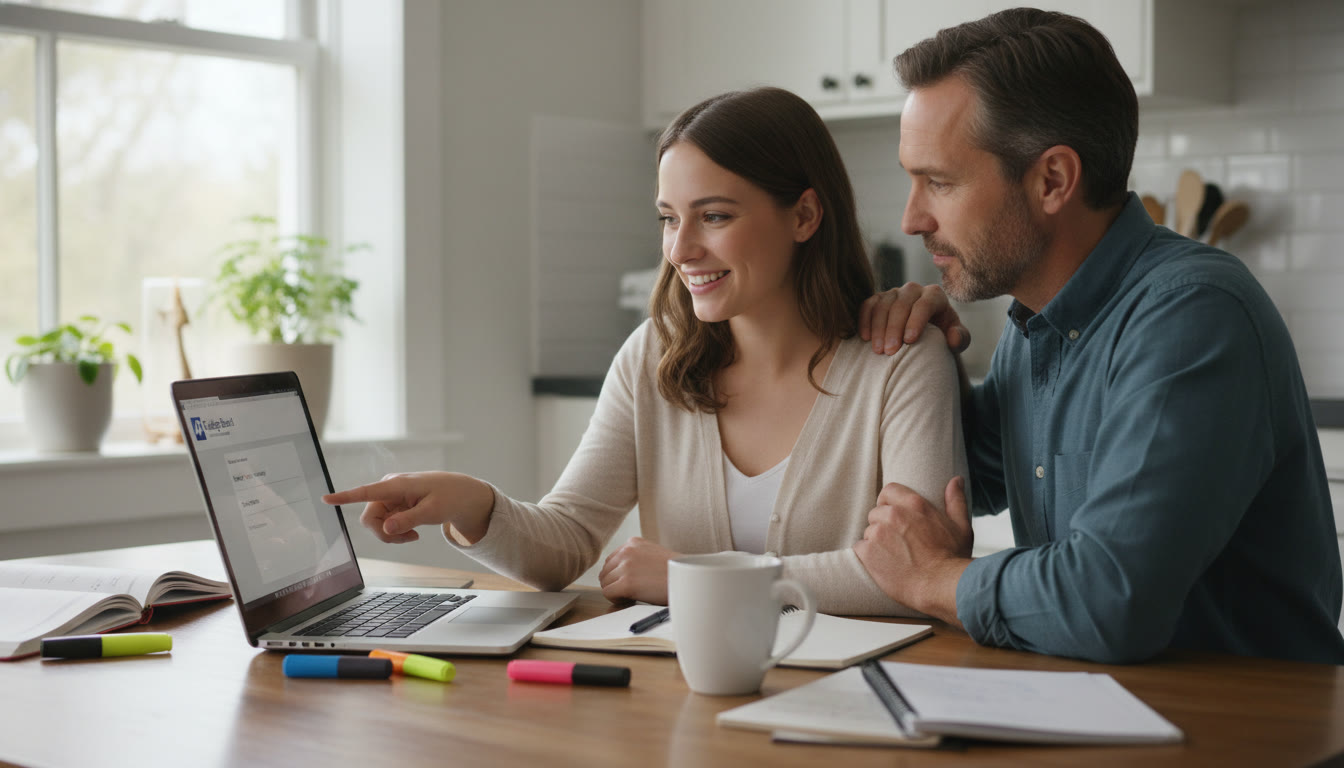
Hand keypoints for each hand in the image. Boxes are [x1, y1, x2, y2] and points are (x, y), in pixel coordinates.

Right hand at [322, 471, 494, 544]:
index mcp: (397, 485)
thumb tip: (386, 529)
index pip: (366, 491)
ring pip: (376, 524)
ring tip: (414, 535)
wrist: (461, 495)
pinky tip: (413, 532)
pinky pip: (385, 525)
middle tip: (409, 539)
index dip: (344, 497)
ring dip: (392, 535)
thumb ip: (408, 520)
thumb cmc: (449, 497)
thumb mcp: (433, 511)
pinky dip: (397, 533)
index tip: (326, 498)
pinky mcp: (393, 505)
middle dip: (384, 534)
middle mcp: (388, 489)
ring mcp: (390, 498)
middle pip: (369, 518)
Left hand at [597, 536, 679, 603]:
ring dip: (616, 591)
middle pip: (605, 571)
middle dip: (614, 583)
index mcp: (633, 542)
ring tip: (632, 595)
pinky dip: (616, 600)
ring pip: (605, 582)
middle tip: (629, 591)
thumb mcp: (653, 555)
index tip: (629, 582)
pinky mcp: (626, 582)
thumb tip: (618, 572)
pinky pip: (608, 593)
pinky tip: (630, 599)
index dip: (617, 574)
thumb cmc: (674, 572)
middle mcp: (627, 551)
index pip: (611, 560)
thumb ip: (636, 558)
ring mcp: (626, 566)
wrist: (689, 580)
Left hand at [853, 477, 973, 624]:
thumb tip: (956, 480)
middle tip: (897, 543)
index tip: (892, 514)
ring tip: (892, 556)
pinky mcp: (867, 552)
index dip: (888, 502)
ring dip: (876, 542)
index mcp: (914, 504)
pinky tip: (881, 565)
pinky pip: (859, 548)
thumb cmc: (953, 558)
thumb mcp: (961, 526)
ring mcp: (878, 533)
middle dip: (883, 525)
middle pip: (876, 513)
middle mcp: (893, 515)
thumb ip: (956, 500)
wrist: (940, 586)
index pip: (889, 490)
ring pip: (868, 531)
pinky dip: (867, 556)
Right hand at [858, 281, 970, 355]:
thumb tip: (953, 337)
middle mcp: (913, 289)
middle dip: (894, 328)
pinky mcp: (877, 299)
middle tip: (890, 352)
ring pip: (883, 305)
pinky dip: (864, 320)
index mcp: (935, 295)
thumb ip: (960, 339)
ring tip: (878, 351)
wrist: (924, 337)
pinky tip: (865, 338)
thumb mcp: (955, 340)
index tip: (909, 341)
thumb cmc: (942, 338)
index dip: (916, 321)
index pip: (924, 304)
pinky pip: (868, 305)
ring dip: (878, 328)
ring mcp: (893, 293)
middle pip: (901, 305)